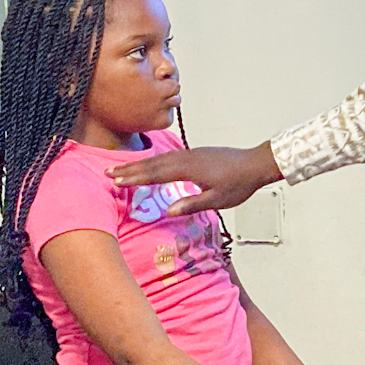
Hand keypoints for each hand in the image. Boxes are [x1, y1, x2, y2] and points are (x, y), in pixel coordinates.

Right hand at [107, 143, 281, 217]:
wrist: (256, 164)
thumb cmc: (239, 184)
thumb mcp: (217, 200)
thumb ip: (193, 204)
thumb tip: (170, 211)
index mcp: (190, 169)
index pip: (156, 174)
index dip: (135, 177)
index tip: (117, 180)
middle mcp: (187, 158)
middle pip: (153, 163)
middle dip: (130, 168)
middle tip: (108, 172)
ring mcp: (191, 154)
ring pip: (160, 158)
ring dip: (140, 163)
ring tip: (122, 168)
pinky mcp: (196, 153)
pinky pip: (169, 155)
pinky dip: (154, 160)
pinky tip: (150, 164)